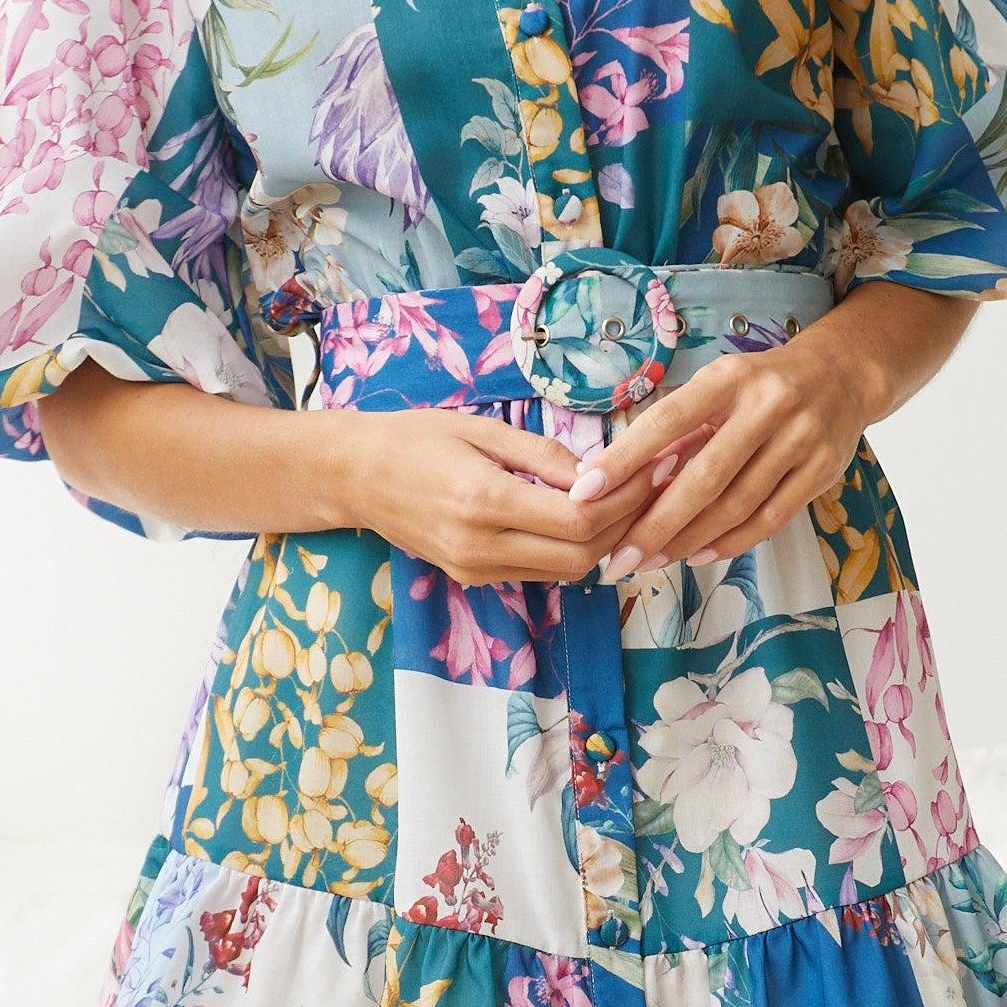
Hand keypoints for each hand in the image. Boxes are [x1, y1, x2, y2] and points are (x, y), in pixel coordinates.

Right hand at [349, 407, 667, 587]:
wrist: (353, 477)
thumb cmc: (415, 438)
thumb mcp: (480, 429)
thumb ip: (542, 454)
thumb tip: (600, 473)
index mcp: (482, 501)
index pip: (577, 519)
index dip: (625, 499)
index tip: (652, 468)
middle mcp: (480, 546)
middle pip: (582, 554)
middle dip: (626, 522)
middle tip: (652, 484)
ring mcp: (475, 569)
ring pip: (567, 571)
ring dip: (604, 541)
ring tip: (628, 500)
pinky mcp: (472, 577)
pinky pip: (541, 572)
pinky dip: (572, 550)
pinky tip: (587, 518)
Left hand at [564, 327, 884, 576]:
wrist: (843, 375)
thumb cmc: (759, 385)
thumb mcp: (719, 386)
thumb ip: (678, 428)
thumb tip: (616, 477)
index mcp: (729, 377)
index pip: (668, 420)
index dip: (626, 457)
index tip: (586, 490)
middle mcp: (768, 406)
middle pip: (704, 477)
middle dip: (656, 524)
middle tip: (619, 557)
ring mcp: (800, 440)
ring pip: (736, 505)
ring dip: (688, 540)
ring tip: (651, 561)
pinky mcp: (822, 471)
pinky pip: (769, 519)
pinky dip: (730, 543)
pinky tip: (697, 556)